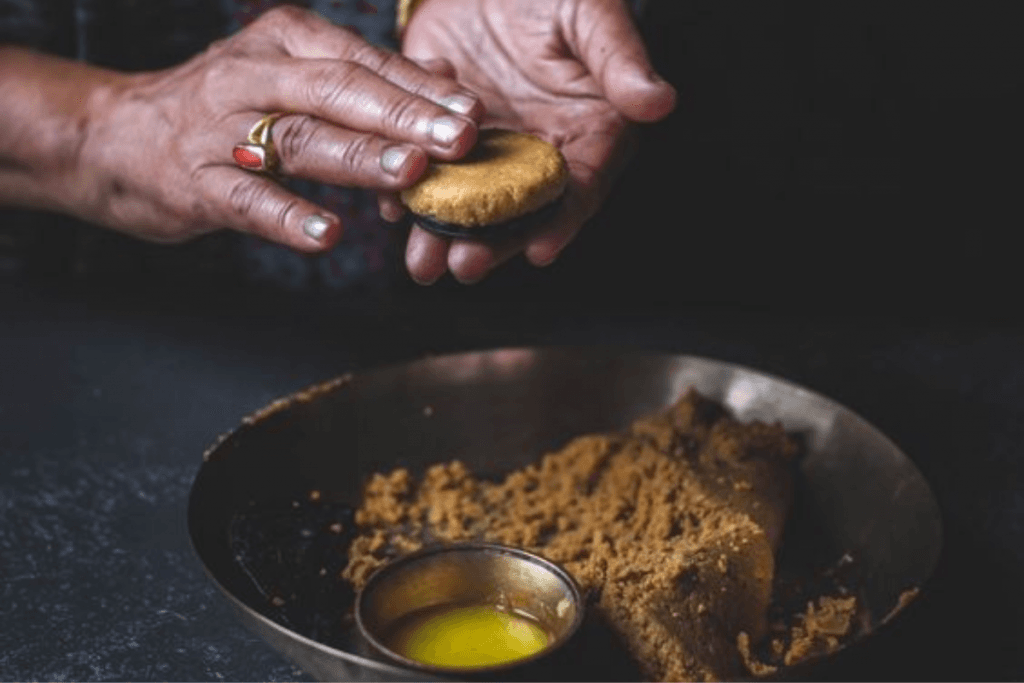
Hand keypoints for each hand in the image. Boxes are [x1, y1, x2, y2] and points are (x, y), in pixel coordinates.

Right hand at [75, 6, 483, 249]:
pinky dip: (289, 217)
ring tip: (411, 174)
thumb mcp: (292, 76)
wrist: (115, 137)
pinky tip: (329, 235)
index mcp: (284, 41)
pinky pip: (247, 200)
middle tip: (460, 139)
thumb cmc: (225, 108)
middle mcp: (253, 75)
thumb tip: (444, 82)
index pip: (363, 60)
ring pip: (299, 139)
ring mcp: (219, 129)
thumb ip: (365, 80)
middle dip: (404, 115)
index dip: (420, 87)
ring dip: (359, 157)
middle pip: (338, 91)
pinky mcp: (194, 182)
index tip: (474, 112)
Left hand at [394, 0, 675, 283]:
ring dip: (445, 234)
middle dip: (492, 241)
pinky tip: (391, 211)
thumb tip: (660, 102)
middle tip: (466, 266)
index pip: (579, 187)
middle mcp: (537, 154)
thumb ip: (619, 59)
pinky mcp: (441, 138)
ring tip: (425, 263)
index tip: (539, 248)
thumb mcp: (590, 13)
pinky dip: (407, 193)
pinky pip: (425, 171)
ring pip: (469, 203)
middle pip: (518, 210)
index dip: (560, 220)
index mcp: (586, 134)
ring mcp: (487, 151)